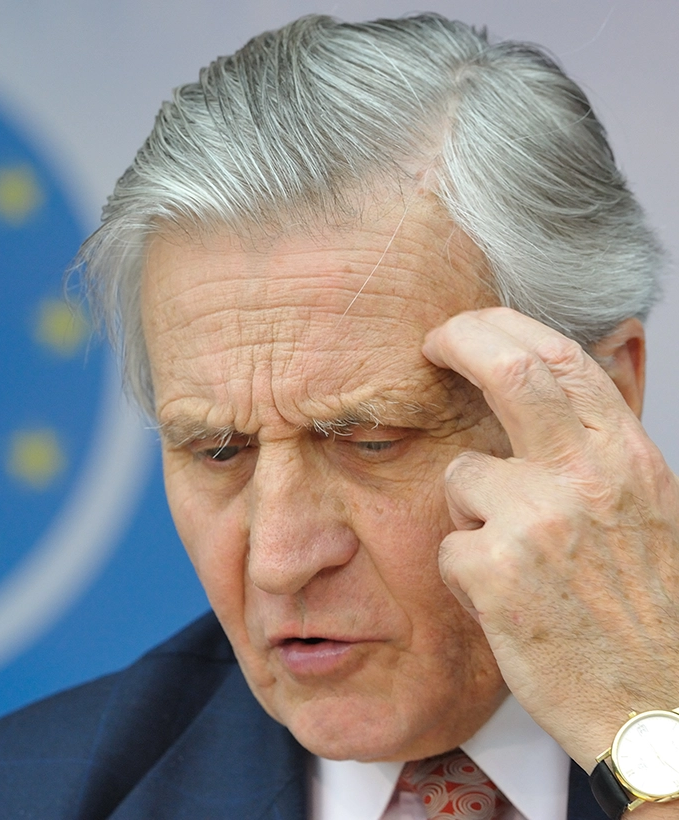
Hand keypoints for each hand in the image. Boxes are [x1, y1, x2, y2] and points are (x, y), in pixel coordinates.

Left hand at [422, 307, 678, 769]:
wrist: (659, 712)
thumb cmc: (653, 614)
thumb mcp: (653, 511)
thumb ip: (610, 444)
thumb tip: (601, 354)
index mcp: (630, 461)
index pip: (561, 360)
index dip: (502, 328)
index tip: (466, 325)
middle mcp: (586, 479)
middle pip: (508, 370)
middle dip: (460, 341)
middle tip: (431, 344)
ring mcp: (536, 523)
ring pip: (461, 476)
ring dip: (470, 514)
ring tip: (515, 564)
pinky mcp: (492, 573)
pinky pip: (448, 548)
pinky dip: (465, 575)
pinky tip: (508, 607)